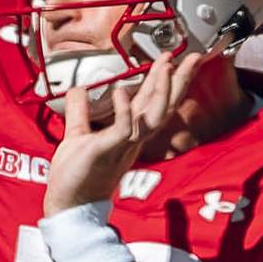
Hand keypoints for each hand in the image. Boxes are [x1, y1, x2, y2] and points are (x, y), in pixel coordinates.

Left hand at [41, 42, 218, 214]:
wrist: (69, 204)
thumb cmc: (76, 174)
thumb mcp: (77, 135)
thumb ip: (80, 112)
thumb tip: (78, 88)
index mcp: (127, 132)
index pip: (152, 101)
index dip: (163, 80)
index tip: (172, 58)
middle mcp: (132, 138)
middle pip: (163, 106)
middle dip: (179, 81)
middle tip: (193, 57)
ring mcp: (122, 145)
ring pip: (153, 116)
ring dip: (161, 91)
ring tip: (165, 66)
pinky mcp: (107, 151)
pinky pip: (123, 130)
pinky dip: (124, 110)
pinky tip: (122, 91)